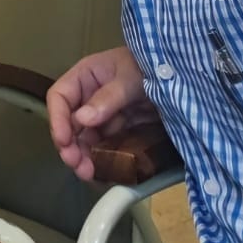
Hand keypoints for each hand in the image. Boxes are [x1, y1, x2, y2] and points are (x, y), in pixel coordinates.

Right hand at [46, 46, 157, 181]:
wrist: (185, 78)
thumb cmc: (151, 68)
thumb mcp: (130, 78)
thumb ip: (108, 97)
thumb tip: (83, 119)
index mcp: (85, 78)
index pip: (60, 97)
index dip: (57, 119)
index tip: (64, 140)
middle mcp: (89, 98)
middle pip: (70, 124)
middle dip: (70, 145)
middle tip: (76, 164)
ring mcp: (105, 117)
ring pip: (86, 140)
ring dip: (84, 157)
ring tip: (88, 174)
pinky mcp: (120, 132)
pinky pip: (106, 147)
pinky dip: (102, 160)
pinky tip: (103, 172)